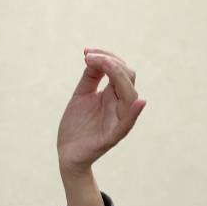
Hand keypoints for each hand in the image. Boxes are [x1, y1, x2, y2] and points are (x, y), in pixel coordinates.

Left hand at [57, 49, 145, 173]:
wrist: (66, 153)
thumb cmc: (76, 125)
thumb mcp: (82, 94)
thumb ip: (90, 76)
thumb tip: (94, 55)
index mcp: (113, 95)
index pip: (120, 70)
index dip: (106, 57)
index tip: (86, 52)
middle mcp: (119, 106)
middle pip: (128, 79)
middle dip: (112, 64)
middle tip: (89, 57)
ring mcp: (117, 121)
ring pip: (130, 97)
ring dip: (119, 77)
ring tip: (105, 64)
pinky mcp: (111, 137)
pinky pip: (126, 125)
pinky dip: (134, 113)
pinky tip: (139, 102)